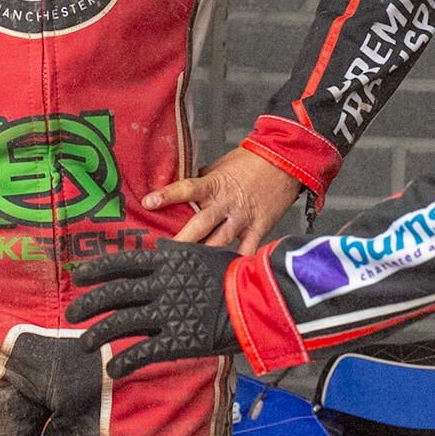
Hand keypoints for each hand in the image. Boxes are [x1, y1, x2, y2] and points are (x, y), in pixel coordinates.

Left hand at [66, 242, 239, 378]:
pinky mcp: (176, 340)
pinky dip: (123, 362)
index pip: (123, 262)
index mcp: (168, 260)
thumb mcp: (204, 254)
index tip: (79, 276)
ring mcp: (167, 312)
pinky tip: (111, 369)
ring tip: (83, 344)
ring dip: (98, 334)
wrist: (258, 301)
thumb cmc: (236, 275)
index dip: (97, 270)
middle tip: (71, 313)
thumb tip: (157, 244)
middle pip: (115, 293)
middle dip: (89, 304)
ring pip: (121, 323)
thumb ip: (177, 252)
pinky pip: (142, 352)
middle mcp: (162, 284)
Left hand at [146, 147, 302, 256]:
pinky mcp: (258, 228)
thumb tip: (182, 188)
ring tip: (185, 268)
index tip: (148, 202)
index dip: (166, 195)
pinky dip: (236, 262)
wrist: (286, 162)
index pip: (186, 189)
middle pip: (199, 225)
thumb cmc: (253, 161)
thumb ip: (203, 179)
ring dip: (202, 255)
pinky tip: (224, 274)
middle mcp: (225, 203)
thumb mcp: (222, 165)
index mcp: (214, 184)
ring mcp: (242, 218)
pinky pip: (246, 250)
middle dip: (181, 240)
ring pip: (218, 242)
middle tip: (163, 252)